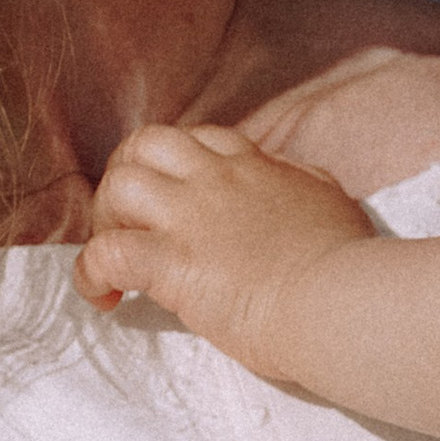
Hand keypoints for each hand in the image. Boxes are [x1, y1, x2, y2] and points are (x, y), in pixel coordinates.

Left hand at [74, 120, 370, 374]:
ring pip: (118, 185)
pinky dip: (91, 273)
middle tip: (132, 225)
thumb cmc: (348, 266)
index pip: (199, 138)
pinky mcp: (172, 263)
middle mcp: (217, 180)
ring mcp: (191, 217)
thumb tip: (295, 184)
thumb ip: (304, 186)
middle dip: (126, 178)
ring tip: (115, 261)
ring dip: (105, 221)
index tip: (175, 200)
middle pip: (145, 144)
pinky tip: (104, 296)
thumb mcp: (333, 202)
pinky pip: (105, 253)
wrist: (340, 302)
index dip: (176, 165)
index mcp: (255, 167)